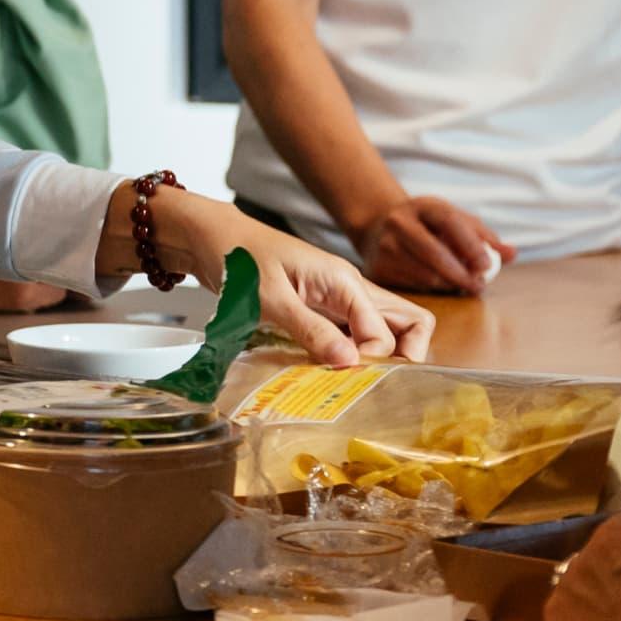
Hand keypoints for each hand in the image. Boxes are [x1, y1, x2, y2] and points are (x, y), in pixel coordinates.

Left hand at [139, 188, 436, 367]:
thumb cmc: (238, 259)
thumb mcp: (271, 299)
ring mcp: (339, 298)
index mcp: (345, 282)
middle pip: (408, 322)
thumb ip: (311, 330)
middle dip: (405, 354)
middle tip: (376, 382)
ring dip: (380, 354)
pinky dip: (354, 351)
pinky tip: (333, 371)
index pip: (387, 329)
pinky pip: (354, 332)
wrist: (212, 238)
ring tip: (357, 381)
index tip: (346, 374)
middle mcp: (350, 288)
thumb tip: (351, 363)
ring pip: (385, 327)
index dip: (375, 357)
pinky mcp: (322, 308)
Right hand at [352, 196, 513, 295]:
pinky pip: (413, 286)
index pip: (449, 221)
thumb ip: (483, 237)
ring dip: (450, 285)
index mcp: (423, 206)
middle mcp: (399, 223)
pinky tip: (442, 285)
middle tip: (479, 285)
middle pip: (434, 253)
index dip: (470, 245)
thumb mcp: (453, 220)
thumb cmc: (427, 225)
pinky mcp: (378, 269)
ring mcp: (385, 246)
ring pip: (425, 274)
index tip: (487, 265)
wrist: (377, 227)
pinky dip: (433, 289)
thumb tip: (511, 254)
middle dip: (462, 274)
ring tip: (464, 285)